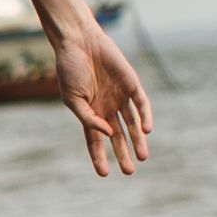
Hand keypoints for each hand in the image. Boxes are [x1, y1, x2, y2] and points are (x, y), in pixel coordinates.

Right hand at [60, 22, 153, 177]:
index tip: (104, 174)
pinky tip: (146, 130)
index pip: (95, 140)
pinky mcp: (131, 84)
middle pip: (118, 135)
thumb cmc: (70, 69)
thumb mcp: (73, 99)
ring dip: (138, 140)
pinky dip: (145, 117)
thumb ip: (88, 118)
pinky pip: (141, 104)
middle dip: (123, 153)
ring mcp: (120, 97)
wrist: (79, 42)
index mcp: (90, 112)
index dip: (99, 156)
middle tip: (130, 171)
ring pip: (132, 123)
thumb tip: (107, 133)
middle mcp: (107, 107)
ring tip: (142, 157)